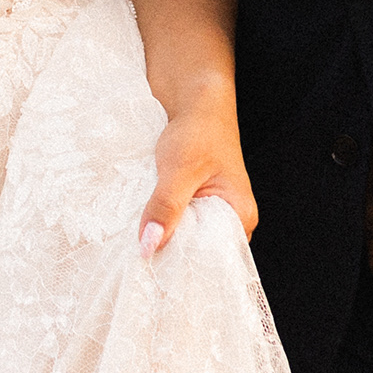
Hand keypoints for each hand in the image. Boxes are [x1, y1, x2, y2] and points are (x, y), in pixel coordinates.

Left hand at [138, 99, 257, 256]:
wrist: (194, 98)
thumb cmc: (199, 129)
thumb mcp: (179, 170)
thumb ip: (166, 207)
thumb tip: (149, 247)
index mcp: (240, 216)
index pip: (213, 258)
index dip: (183, 267)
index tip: (152, 274)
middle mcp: (227, 218)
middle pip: (195, 250)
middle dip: (167, 253)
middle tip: (136, 261)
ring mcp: (208, 210)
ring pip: (180, 235)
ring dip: (158, 235)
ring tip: (133, 245)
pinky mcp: (190, 202)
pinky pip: (171, 221)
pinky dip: (155, 222)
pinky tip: (137, 225)